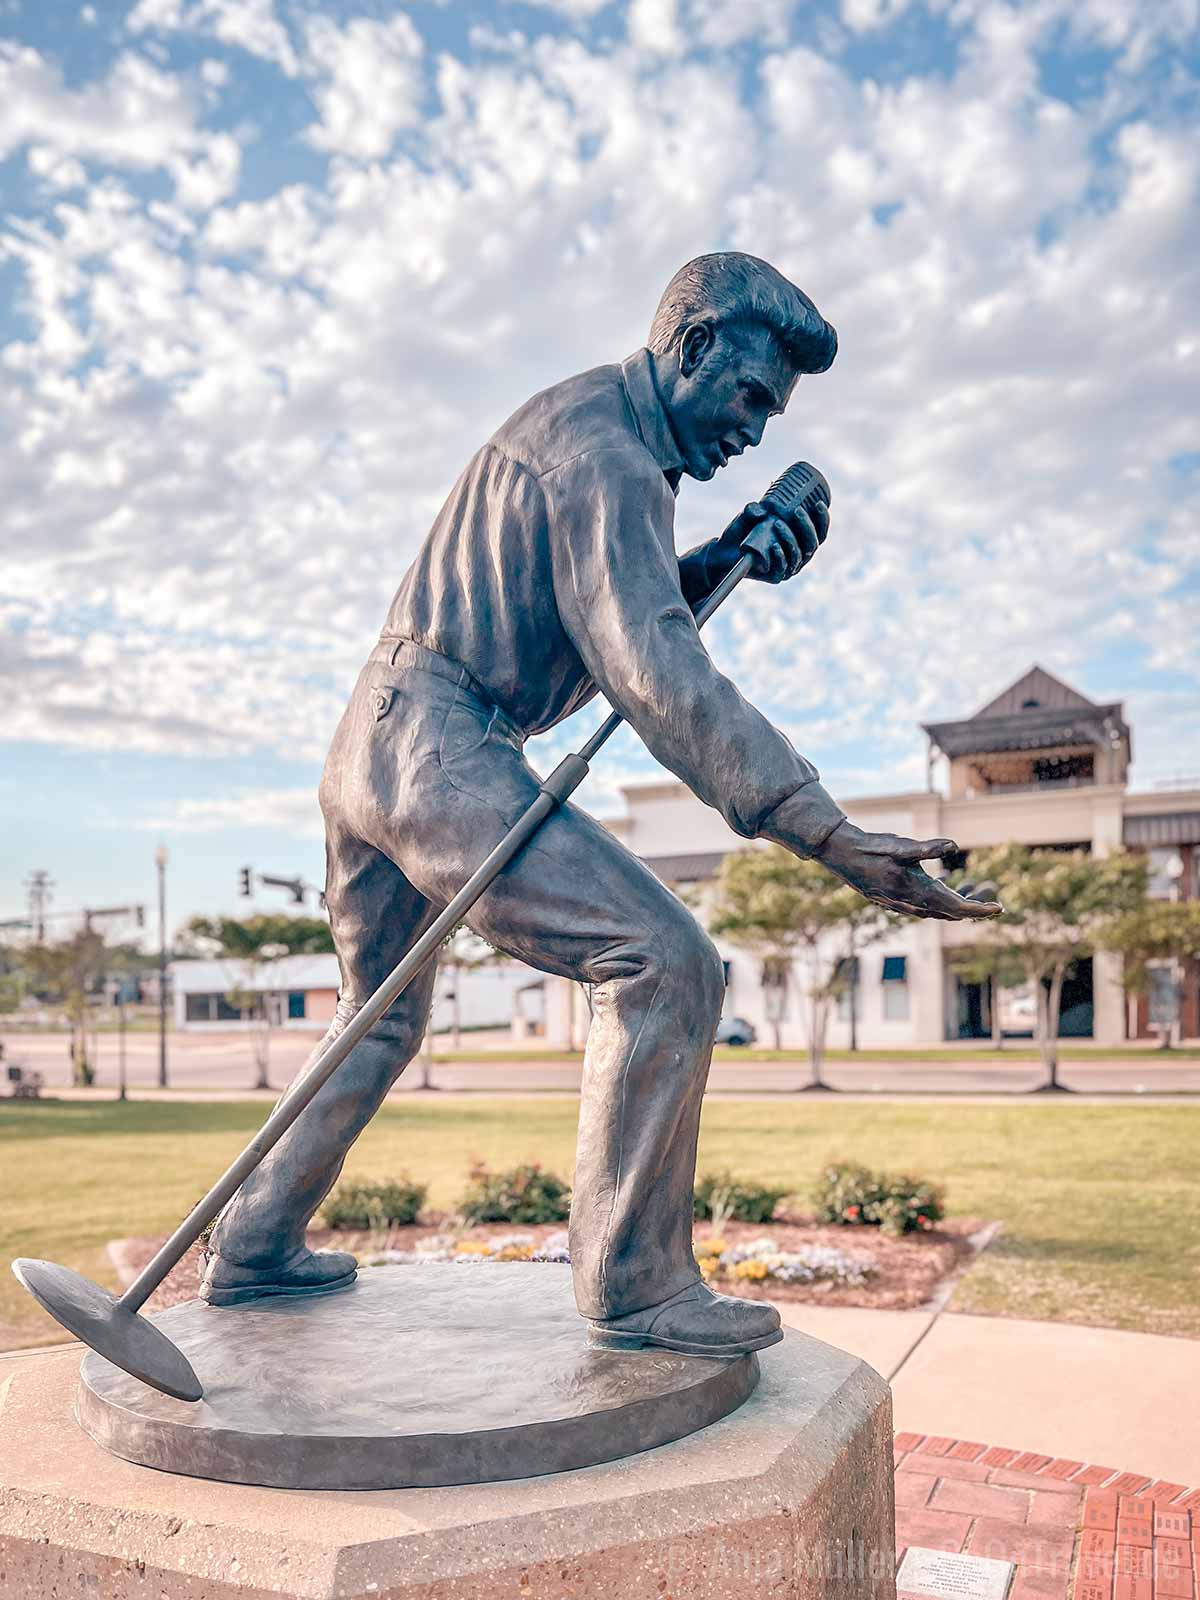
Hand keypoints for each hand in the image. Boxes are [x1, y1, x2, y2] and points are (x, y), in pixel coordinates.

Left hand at [714, 493, 829, 583]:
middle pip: (812, 543)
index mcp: (800, 540)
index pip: (819, 532)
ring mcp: (788, 568)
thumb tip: (761, 510)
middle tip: (797, 512)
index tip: (818, 504)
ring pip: (797, 554)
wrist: (723, 551)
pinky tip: (774, 547)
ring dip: (790, 538)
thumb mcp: (747, 516)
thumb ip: (753, 509)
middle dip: (808, 526)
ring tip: (777, 524)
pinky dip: (780, 556)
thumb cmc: (741, 531)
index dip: (822, 519)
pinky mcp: (775, 576)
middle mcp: (798, 556)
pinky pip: (782, 568)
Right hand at [815, 822, 1003, 919]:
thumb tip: (953, 846)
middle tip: (994, 906)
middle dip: (973, 910)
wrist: (843, 855)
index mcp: (918, 892)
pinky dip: (942, 904)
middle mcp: (912, 903)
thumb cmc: (872, 849)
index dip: (980, 910)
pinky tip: (944, 891)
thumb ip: (928, 848)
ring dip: (958, 907)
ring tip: (974, 897)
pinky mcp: (897, 901)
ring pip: (938, 912)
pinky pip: (926, 909)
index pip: (956, 908)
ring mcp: (903, 904)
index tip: (1000, 909)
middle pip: (950, 913)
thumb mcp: (901, 846)